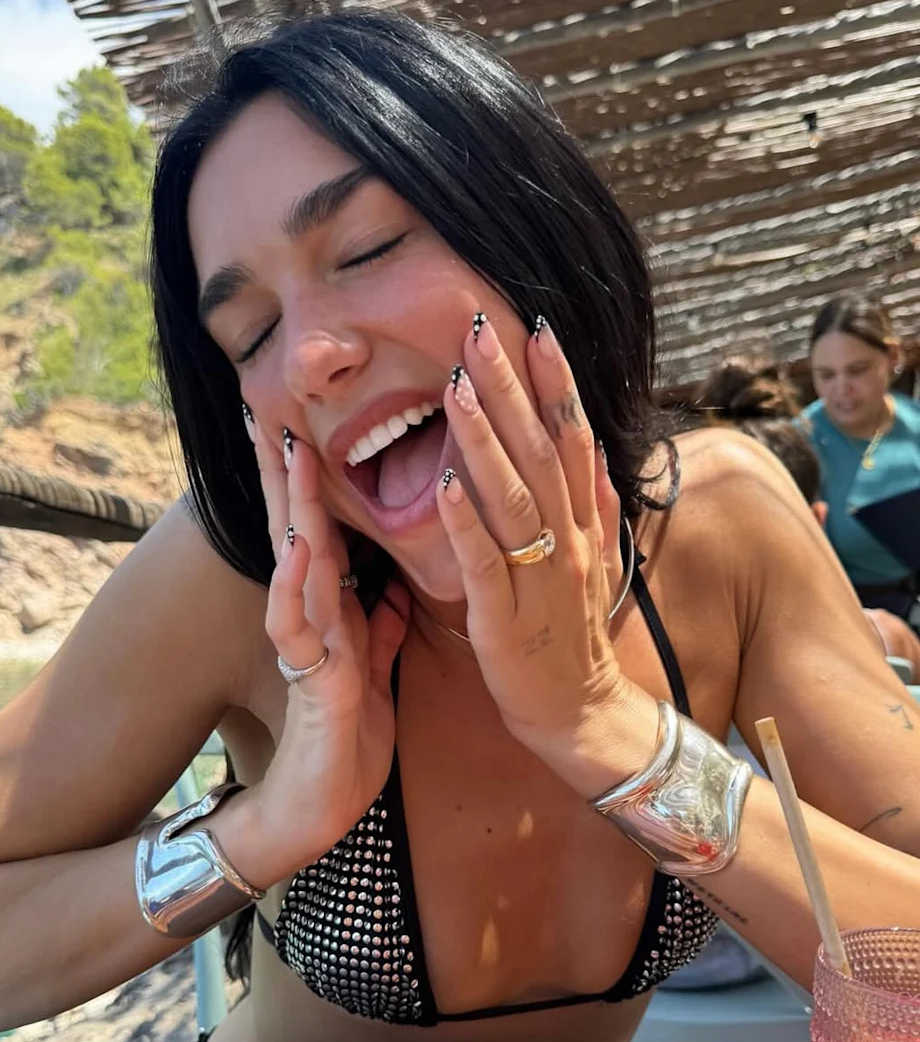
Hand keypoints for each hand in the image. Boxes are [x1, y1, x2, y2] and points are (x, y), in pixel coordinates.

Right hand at [245, 424, 408, 884]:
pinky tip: (301, 548)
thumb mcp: (372, 670)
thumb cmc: (345, 740)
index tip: (306, 427)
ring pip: (295, 565)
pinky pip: (302, 628)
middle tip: (272, 409)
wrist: (323, 810)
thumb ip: (377, 625)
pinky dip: (300, 587)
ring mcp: (308, 646)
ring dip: (292, 509)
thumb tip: (390, 583)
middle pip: (299, 530)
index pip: (322, 531)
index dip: (315, 482)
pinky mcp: (313, 682)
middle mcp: (314, 618)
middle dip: (287, 472)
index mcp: (334, 611)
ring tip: (289, 452)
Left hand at [437, 315, 633, 781]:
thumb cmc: (574, 634)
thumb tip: (597, 451)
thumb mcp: (597, 563)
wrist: (581, 713)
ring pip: (513, 500)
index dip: (555, 384)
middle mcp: (567, 541)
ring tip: (458, 386)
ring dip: (485, 441)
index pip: (571, 440)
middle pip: (540, 454)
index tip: (535, 328)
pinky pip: (485, 566)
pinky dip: (466, 525)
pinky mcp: (505, 620)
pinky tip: (444, 483)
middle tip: (481, 329)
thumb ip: (597, 506)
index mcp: (583, 524)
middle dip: (511, 389)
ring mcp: (538, 579)